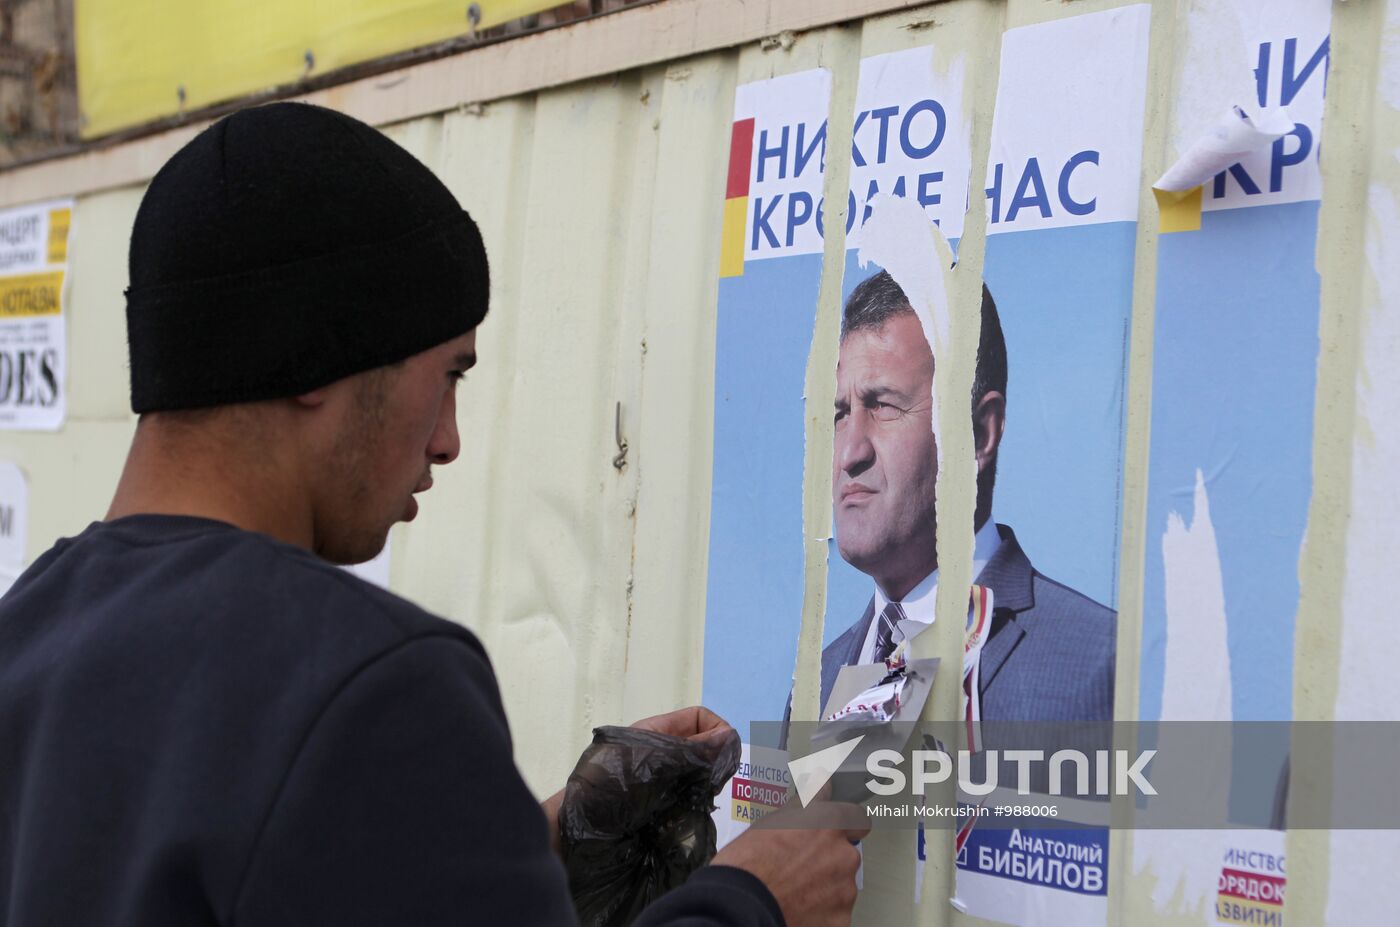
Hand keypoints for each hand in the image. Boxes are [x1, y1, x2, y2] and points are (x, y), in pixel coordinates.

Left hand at [542, 706, 733, 854]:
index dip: (717, 730)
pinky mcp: (665, 812)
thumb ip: (692, 749)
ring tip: (699, 801)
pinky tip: (690, 818)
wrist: (578, 832)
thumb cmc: (607, 787)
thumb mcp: (652, 760)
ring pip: (702, 778)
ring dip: (707, 788)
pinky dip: (697, 809)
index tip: (724, 755)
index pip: (700, 719)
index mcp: (658, 733)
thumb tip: (729, 736)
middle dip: (715, 763)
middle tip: (712, 782)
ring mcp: (665, 785)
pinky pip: (692, 804)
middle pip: (705, 749)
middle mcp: (664, 756)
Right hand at [712, 789, 868, 926]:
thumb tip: (819, 781)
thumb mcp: (773, 820)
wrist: (741, 908)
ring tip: (794, 890)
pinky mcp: (840, 920)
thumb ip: (805, 803)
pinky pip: (836, 913)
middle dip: (830, 860)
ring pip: (842, 886)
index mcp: (828, 824)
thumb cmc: (749, 863)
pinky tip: (798, 908)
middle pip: (847, 855)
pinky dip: (822, 912)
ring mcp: (844, 891)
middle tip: (800, 867)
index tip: (834, 830)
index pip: (857, 818)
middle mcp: (843, 855)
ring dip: (825, 887)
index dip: (846, 825)